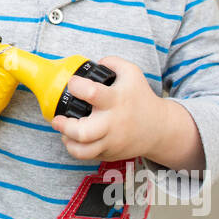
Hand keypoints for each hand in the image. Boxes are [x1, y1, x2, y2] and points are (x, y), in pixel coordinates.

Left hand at [49, 55, 164, 162]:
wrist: (159, 128)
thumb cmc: (141, 97)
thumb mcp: (132, 72)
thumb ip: (111, 62)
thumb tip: (93, 63)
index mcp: (115, 100)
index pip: (91, 93)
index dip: (76, 86)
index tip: (73, 84)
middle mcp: (111, 123)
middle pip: (83, 132)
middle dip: (65, 126)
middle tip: (58, 118)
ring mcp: (111, 141)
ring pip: (82, 151)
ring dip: (67, 140)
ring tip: (64, 130)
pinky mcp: (109, 153)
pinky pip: (88, 156)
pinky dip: (76, 149)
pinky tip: (75, 138)